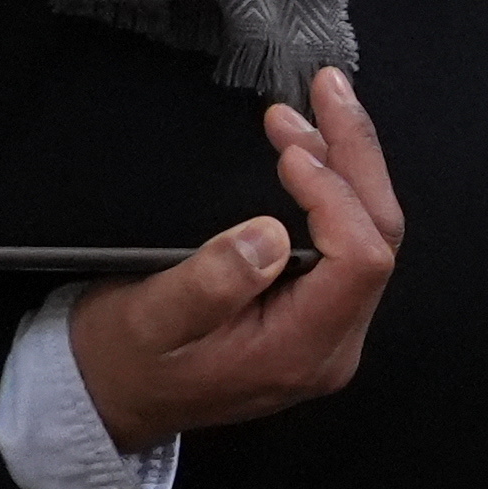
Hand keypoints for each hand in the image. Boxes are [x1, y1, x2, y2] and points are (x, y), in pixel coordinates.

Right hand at [75, 65, 405, 450]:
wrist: (109, 398)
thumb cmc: (124, 361)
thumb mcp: (149, 321)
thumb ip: (211, 284)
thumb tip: (268, 236)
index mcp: (301, 351)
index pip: (360, 261)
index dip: (336, 195)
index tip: (290, 151)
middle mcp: (332, 344)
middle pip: (378, 237)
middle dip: (355, 156)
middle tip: (325, 90)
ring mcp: (329, 330)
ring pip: (368, 234)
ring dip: (344, 165)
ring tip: (306, 110)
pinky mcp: (315, 313)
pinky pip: (346, 242)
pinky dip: (333, 187)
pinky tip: (308, 150)